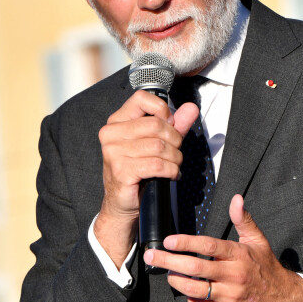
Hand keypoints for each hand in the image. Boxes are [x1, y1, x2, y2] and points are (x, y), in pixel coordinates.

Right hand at [95, 90, 198, 267]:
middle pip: (157, 125)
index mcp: (117, 121)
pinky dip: (171, 170)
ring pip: (160, 146)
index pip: (142, 98)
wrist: (123, 203)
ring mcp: (114, 152)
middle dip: (175, 140)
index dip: (163, 110)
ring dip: (175, 158)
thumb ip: (175, 124)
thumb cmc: (139, 170)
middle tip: (175, 152)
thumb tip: (192, 108)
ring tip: (174, 165)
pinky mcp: (121, 171)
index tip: (170, 125)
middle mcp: (111, 134)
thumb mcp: (157, 143)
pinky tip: (171, 174)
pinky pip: (158, 164)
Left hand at [144, 194, 302, 301]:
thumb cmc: (266, 267)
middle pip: (195, 267)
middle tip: (151, 256)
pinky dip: (190, 298)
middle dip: (169, 261)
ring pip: (194, 288)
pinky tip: (186, 290)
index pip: (208, 246)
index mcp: (239, 254)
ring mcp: (230, 295)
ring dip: (176, 281)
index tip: (168, 240)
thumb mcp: (257, 240)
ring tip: (167, 273)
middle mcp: (233, 274)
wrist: (283, 301)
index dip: (186, 243)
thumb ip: (243, 219)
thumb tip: (236, 198)